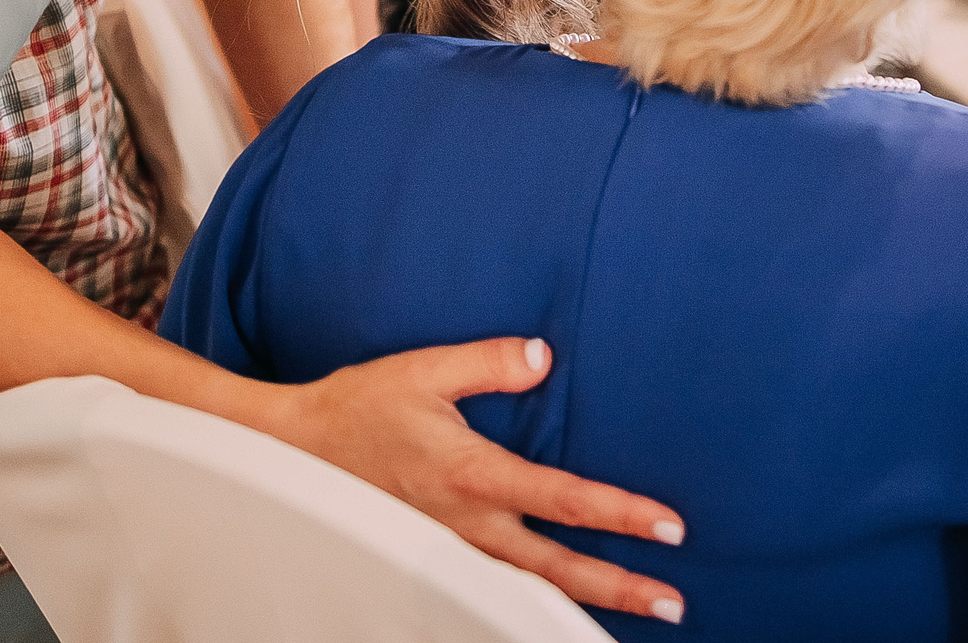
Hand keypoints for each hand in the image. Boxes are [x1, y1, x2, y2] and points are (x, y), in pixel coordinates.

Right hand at [272, 337, 687, 623]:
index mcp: (470, 475)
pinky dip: (535, 603)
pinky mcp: (434, 560)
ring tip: (639, 611)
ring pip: (527, 588)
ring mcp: (448, 551)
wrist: (293, 452)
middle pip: (555, 570)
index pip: (562, 499)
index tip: (668, 525)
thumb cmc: (358, 407)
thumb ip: (488, 362)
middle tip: (673, 600)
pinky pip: (494, 588)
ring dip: (586, 602)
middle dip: (618, 586)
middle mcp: (465, 525)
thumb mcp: (422, 370)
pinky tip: (563, 609)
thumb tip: (543, 357)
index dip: (620, 514)